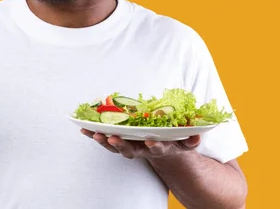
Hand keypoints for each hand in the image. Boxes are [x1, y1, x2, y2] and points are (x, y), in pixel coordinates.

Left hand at [80, 128, 200, 159]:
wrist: (161, 150)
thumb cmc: (173, 141)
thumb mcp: (185, 142)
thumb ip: (191, 140)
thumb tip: (197, 136)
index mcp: (158, 147)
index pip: (156, 148)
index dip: (154, 146)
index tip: (151, 142)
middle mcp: (141, 149)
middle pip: (129, 150)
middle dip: (120, 145)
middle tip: (112, 138)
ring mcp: (129, 147)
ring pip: (115, 147)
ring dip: (104, 141)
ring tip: (93, 134)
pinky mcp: (119, 142)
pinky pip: (105, 139)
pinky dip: (94, 135)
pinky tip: (83, 129)